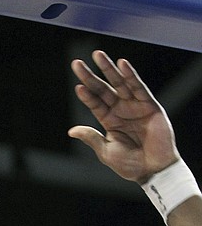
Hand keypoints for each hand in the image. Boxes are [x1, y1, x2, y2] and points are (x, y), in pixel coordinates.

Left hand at [69, 50, 179, 183]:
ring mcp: (135, 106)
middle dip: (91, 75)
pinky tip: (122, 64)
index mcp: (109, 120)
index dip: (86, 94)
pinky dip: (131, 76)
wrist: (152, 170)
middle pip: (103, 89)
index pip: (94, 103)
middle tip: (77, 62)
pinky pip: (139, 88)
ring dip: (108, 69)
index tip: (77, 85)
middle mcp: (120, 110)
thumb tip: (71, 130)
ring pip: (119, 83)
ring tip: (97, 55)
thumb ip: (91, 137)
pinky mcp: (150, 106)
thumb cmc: (129, 164)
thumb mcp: (106, 151)